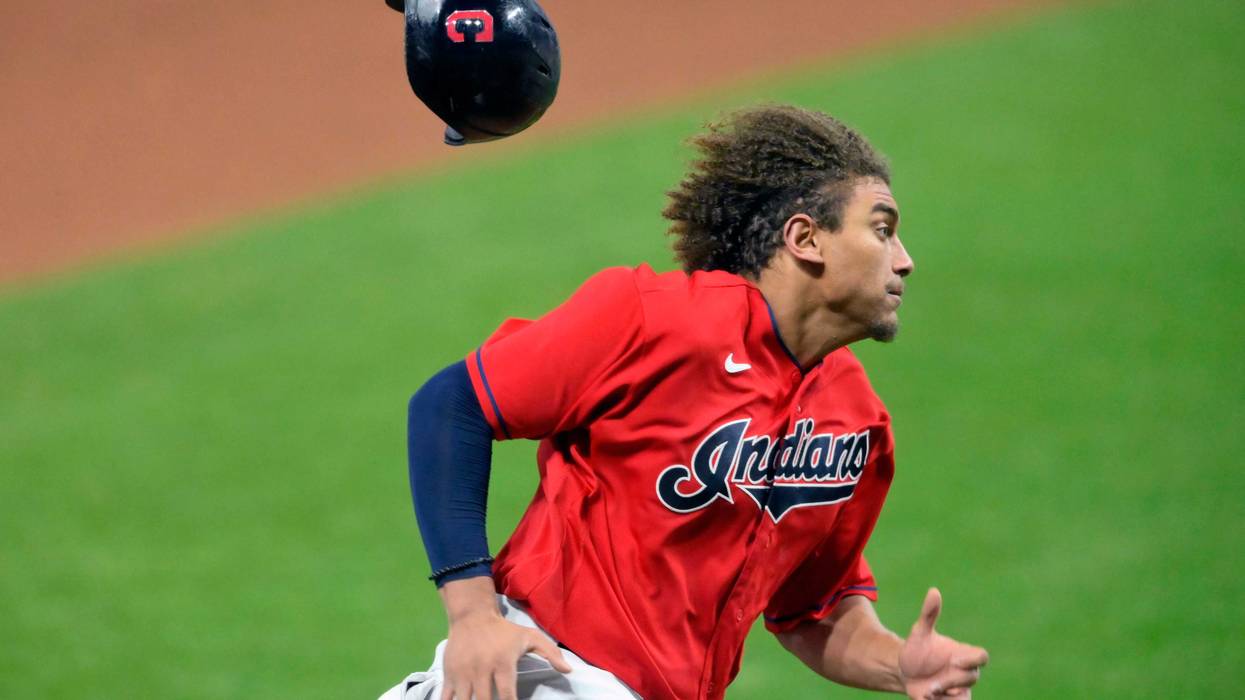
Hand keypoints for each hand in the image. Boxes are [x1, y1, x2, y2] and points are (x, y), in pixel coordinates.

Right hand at [440, 608, 571, 699]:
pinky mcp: (449, 674)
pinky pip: (446, 697)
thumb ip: (551, 653)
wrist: (472, 616)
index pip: (507, 696)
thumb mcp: (530, 636)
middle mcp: (481, 670)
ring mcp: (463, 673)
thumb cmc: (504, 631)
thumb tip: (568, 671)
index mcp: (502, 663)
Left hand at [898, 588, 988, 699]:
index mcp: (962, 654)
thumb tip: (933, 591)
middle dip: (951, 681)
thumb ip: (929, 614)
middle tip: (930, 685)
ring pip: (963, 696)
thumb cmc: (917, 650)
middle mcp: (965, 672)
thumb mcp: (919, 633)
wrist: (905, 672)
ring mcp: (960, 689)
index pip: (981, 656)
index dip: (972, 659)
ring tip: (927, 693)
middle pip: (971, 678)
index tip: (954, 660)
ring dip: (947, 696)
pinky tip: (926, 698)